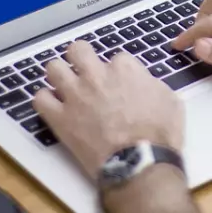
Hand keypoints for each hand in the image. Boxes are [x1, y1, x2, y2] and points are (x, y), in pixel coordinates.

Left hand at [33, 43, 182, 177]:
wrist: (139, 162)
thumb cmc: (159, 135)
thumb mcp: (170, 102)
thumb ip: (152, 85)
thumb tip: (144, 85)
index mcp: (124, 69)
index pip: (116, 57)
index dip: (117, 71)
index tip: (119, 84)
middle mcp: (96, 76)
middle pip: (78, 50)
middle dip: (81, 57)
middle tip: (85, 71)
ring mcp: (75, 95)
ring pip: (53, 68)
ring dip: (59, 74)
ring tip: (64, 84)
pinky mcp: (60, 118)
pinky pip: (40, 99)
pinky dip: (45, 101)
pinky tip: (53, 106)